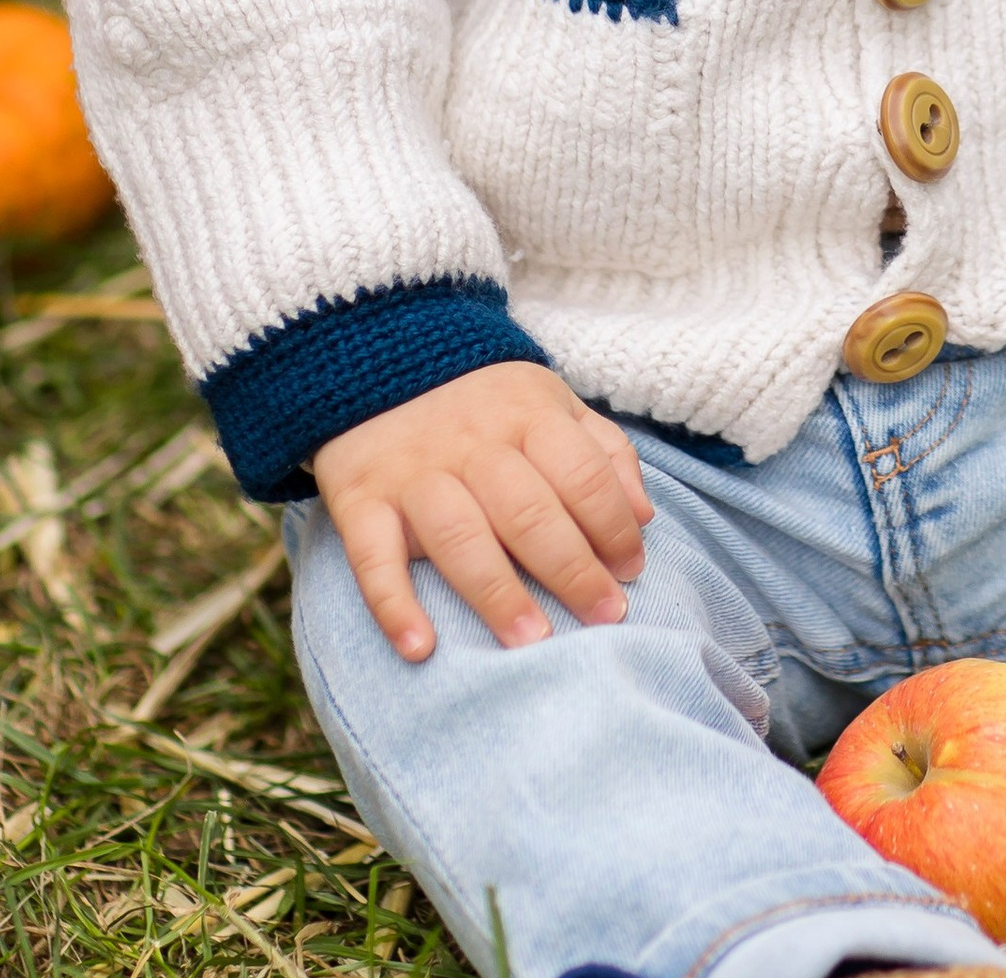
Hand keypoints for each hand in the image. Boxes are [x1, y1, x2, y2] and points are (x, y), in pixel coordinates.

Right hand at [313, 361, 653, 659]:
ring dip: (498, 594)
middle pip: (529, 512)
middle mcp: (473, 444)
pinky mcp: (361, 498)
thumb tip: (644, 518)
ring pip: (460, 536)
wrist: (380, 357)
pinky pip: (373, 556)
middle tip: (603, 620)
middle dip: (572, 571)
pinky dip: (393, 605)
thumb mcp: (553, 403)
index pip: (582, 475)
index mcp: (529, 416)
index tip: (631, 572)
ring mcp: (414, 473)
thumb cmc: (488, 401)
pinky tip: (422, 649)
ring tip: (532, 642)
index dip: (614, 527)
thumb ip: (604, 454)